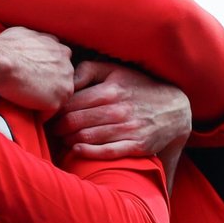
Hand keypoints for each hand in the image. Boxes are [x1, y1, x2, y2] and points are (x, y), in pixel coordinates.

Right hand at [0, 26, 74, 117]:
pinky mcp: (57, 101)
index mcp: (61, 50)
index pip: (60, 64)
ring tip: (29, 103)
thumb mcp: (27, 33)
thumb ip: (38, 40)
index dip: (48, 71)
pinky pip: (50, 112)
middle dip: (49, 85)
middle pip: (62, 81)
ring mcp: (65, 85)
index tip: (36, 76)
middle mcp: (67, 66)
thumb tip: (33, 41)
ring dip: (46, 100)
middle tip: (31, 90)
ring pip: (59, 96)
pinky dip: (39, 114)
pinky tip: (27, 110)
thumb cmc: (6, 47)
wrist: (0, 61)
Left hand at [50, 60, 191, 159]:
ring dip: (68, 140)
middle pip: (74, 122)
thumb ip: (88, 70)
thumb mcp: (115, 70)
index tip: (48, 115)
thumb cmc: (138, 87)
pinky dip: (87, 152)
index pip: (70, 103)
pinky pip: (106, 152)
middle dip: (57, 128)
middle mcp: (118, 110)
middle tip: (51, 130)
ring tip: (62, 139)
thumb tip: (67, 81)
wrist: (175, 109)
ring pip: (85, 137)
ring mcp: (128, 129)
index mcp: (110, 90)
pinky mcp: (137, 145)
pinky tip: (76, 150)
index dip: (54, 111)